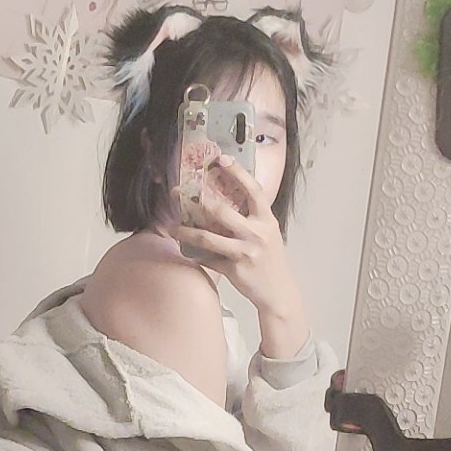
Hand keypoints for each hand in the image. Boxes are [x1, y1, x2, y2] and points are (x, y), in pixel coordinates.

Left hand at [172, 154, 307, 355]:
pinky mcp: (234, 270)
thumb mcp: (268, 233)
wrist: (278, 291)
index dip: (238, 172)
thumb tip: (226, 199)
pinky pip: (208, 259)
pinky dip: (194, 254)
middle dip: (197, 201)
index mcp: (266, 220)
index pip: (253, 190)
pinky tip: (183, 248)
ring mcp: (245, 252)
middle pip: (222, 211)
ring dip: (186, 231)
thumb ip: (252, 217)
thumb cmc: (270, 258)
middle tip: (178, 193)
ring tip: (172, 227)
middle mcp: (256, 234)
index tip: (221, 159)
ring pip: (208, 238)